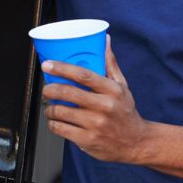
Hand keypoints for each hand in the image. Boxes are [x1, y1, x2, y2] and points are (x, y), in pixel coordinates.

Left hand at [42, 39, 153, 163]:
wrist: (136, 142)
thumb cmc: (125, 111)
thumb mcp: (122, 87)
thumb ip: (110, 64)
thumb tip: (103, 40)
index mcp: (113, 90)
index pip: (84, 75)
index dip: (62, 68)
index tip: (47, 65)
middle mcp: (105, 107)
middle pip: (68, 93)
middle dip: (50, 89)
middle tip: (46, 89)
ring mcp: (96, 125)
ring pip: (60, 112)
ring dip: (49, 109)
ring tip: (51, 107)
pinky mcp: (88, 140)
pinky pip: (60, 128)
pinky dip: (52, 123)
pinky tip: (56, 121)